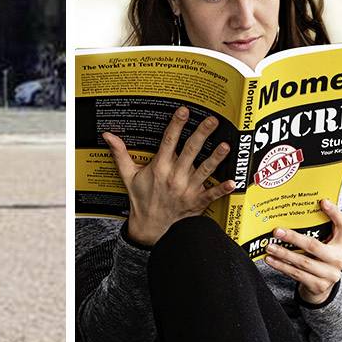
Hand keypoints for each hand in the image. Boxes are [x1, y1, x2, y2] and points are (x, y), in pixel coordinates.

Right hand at [100, 106, 234, 247]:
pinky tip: (233, 181)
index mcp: (159, 168)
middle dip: (201, 134)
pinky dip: (222, 189)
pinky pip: (211, 195)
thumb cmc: (141, 200)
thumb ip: (120, 154)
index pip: (168, 141)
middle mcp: (174, 177)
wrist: (150, 230)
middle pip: (190, 151)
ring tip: (226, 145)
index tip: (183, 111)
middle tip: (212, 120)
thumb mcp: (128, 176)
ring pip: (204, 170)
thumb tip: (108, 135)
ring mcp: (187, 190)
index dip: (176, 125)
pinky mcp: (197, 202)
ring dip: (216, 158)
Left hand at [265, 198, 341, 305]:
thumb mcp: (324, 244)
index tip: (322, 201)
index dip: (334, 212)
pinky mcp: (319, 286)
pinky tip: (272, 260)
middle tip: (276, 231)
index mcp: (341, 244)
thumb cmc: (320, 259)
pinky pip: (297, 274)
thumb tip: (292, 213)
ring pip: (303, 262)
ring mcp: (330, 274)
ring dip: (283, 254)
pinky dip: (282, 266)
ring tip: (269, 247)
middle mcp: (338, 259)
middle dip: (293, 238)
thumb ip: (316, 231)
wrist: (323, 287)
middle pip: (314, 246)